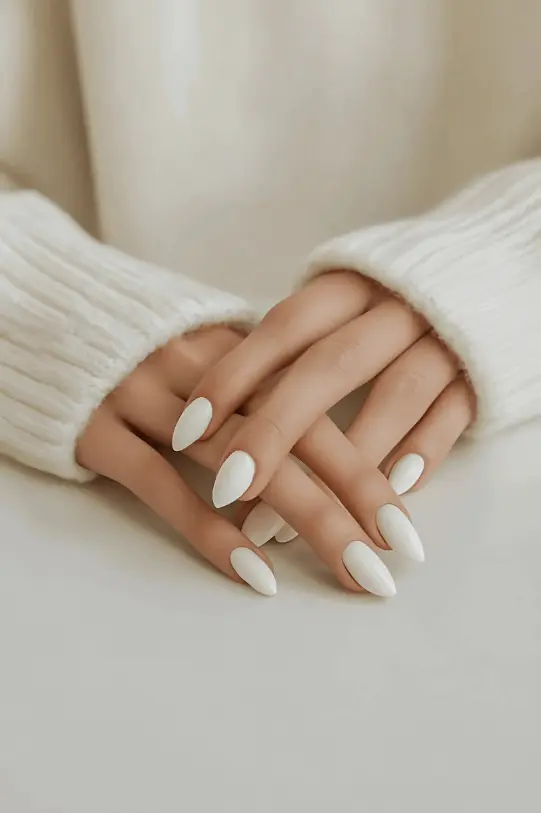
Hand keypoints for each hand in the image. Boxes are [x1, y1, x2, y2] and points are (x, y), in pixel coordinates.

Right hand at [76, 326, 401, 596]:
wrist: (38, 310)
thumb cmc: (132, 341)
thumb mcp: (199, 345)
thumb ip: (253, 381)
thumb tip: (310, 433)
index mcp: (234, 343)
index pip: (316, 405)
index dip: (365, 461)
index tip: (405, 520)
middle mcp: (200, 366)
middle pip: (295, 432)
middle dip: (354, 496)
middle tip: (397, 557)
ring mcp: (147, 394)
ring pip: (241, 460)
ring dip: (306, 519)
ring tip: (354, 570)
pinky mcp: (98, 427)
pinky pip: (161, 484)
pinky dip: (211, 530)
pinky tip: (256, 573)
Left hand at [173, 271, 473, 507]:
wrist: (494, 260)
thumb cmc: (395, 293)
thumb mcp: (346, 297)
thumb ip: (298, 339)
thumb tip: (225, 399)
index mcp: (350, 285)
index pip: (283, 328)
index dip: (234, 376)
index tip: (187, 428)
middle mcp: (394, 308)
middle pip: (329, 367)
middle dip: (275, 429)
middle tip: (227, 488)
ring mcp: (442, 339)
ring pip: (396, 397)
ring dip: (344, 465)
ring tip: (292, 525)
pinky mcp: (481, 371)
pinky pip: (451, 415)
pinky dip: (421, 453)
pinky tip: (390, 493)